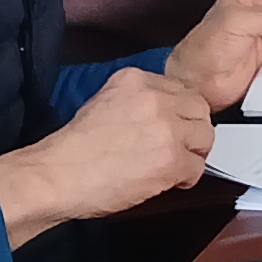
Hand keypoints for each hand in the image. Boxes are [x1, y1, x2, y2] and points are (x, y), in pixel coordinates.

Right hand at [0, 67, 217, 244]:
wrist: (57, 176)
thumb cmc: (73, 150)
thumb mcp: (103, 103)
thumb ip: (136, 101)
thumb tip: (162, 114)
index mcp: (136, 79)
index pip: (181, 90)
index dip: (180, 113)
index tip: (174, 126)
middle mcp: (155, 98)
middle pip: (199, 110)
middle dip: (193, 131)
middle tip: (181, 148)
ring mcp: (166, 128)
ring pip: (205, 137)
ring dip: (193, 153)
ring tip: (174, 165)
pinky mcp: (171, 160)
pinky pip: (197, 168)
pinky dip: (185, 178)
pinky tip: (168, 181)